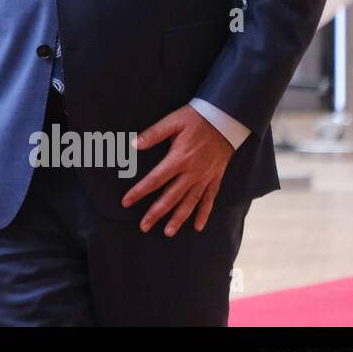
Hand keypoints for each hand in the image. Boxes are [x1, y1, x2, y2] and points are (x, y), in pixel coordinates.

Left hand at [121, 105, 235, 235]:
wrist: (226, 119)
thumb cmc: (196, 119)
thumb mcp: (173, 121)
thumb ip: (154, 134)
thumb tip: (133, 144)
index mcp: (178, 159)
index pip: (155, 180)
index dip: (139, 192)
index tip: (126, 202)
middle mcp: (192, 172)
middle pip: (171, 197)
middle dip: (156, 213)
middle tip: (143, 226)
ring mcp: (205, 177)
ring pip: (190, 203)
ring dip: (178, 219)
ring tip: (167, 232)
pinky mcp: (215, 178)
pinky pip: (210, 199)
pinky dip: (204, 214)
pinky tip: (198, 227)